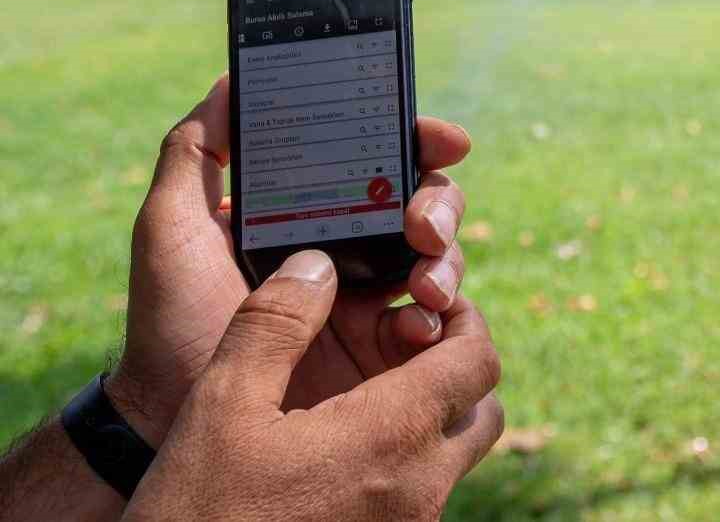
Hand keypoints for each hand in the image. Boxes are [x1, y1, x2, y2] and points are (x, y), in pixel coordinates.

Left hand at [106, 76, 475, 443]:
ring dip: (448, 259)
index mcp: (313, 212)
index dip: (418, 140)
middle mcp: (351, 249)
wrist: (170, 425)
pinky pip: (439, 329)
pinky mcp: (388, 358)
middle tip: (422, 223)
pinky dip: (440, 321)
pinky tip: (418, 326)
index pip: (379, 160)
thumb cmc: (168, 323)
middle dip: (441, 202)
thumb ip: (193, 153)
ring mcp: (373, 302)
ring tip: (425, 284)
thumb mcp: (170, 230)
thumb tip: (231, 82)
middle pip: (426, 203)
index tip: (440, 136)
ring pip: (442, 259)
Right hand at [123, 251, 502, 521]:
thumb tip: (317, 264)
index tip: (421, 300)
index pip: (478, 360)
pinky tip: (338, 452)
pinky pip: (420, 497)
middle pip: (482, 410)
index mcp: (392, 436)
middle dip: (455, 369)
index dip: (462, 320)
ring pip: (453, 459)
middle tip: (398, 346)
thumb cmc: (195, 515)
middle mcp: (419, 488)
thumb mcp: (220, 406)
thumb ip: (276, 323)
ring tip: (362, 397)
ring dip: (429, 418)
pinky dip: (401, 463)